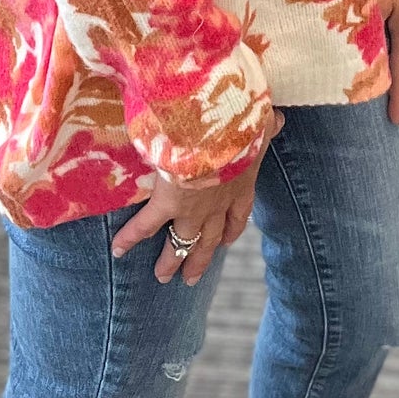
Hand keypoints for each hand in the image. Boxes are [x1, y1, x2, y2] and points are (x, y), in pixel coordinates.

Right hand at [111, 104, 283, 286]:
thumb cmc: (241, 121)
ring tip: (163, 277)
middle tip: (192, 279)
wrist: (218, 128)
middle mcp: (218, 205)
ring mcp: (193, 209)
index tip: (225, 242)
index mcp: (241, 185)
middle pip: (209, 240)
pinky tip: (118, 250)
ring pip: (182, 242)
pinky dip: (130, 238)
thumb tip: (279, 118)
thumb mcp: (259, 123)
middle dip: (200, 259)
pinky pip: (145, 226)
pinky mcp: (167, 203)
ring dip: (172, 260)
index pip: (237, 215)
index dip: (230, 231)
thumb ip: (267, 124)